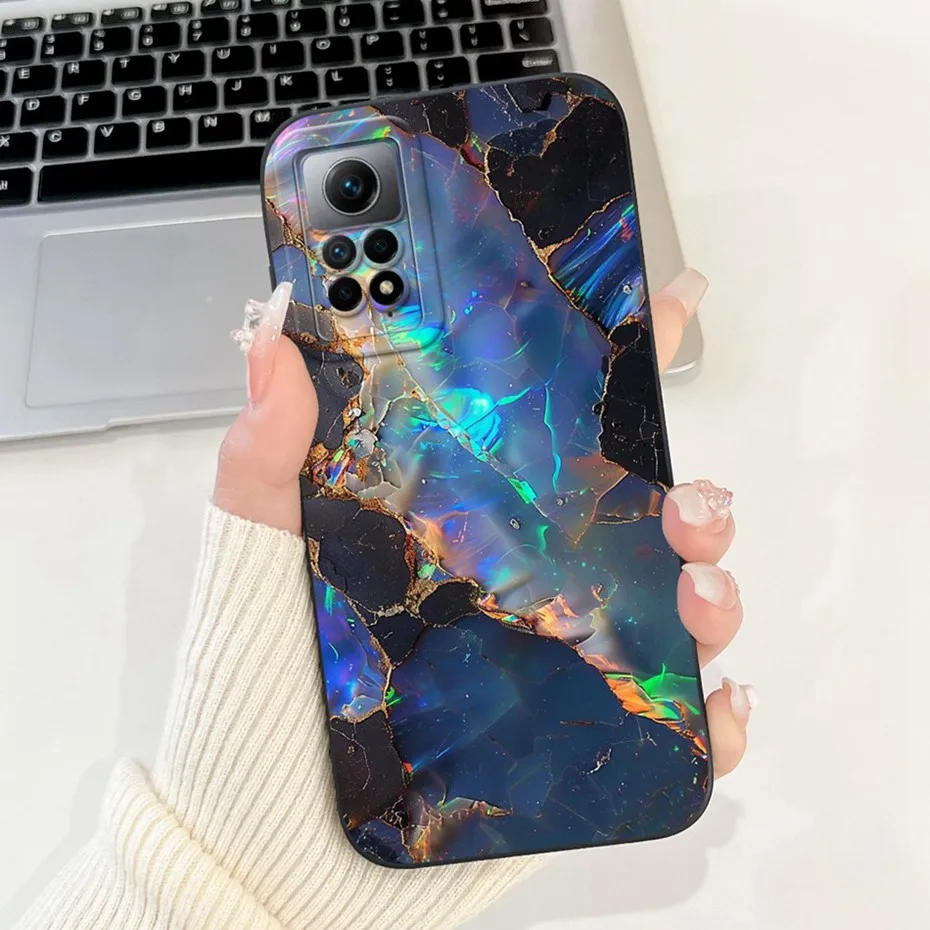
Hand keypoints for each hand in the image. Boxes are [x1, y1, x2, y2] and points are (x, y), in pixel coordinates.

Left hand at [216, 267, 753, 777]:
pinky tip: (715, 700)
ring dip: (716, 587)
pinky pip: (675, 723)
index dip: (624, 360)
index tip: (671, 305)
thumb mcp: (263, 542)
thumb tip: (272, 329)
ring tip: (697, 591)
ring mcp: (561, 654)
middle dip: (695, 494)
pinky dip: (715, 713)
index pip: (564, 428)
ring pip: (677, 607)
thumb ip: (269, 444)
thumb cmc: (269, 672)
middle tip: (685, 499)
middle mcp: (532, 577)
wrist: (281, 816)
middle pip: (645, 517)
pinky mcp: (579, 734)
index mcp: (476, 515)